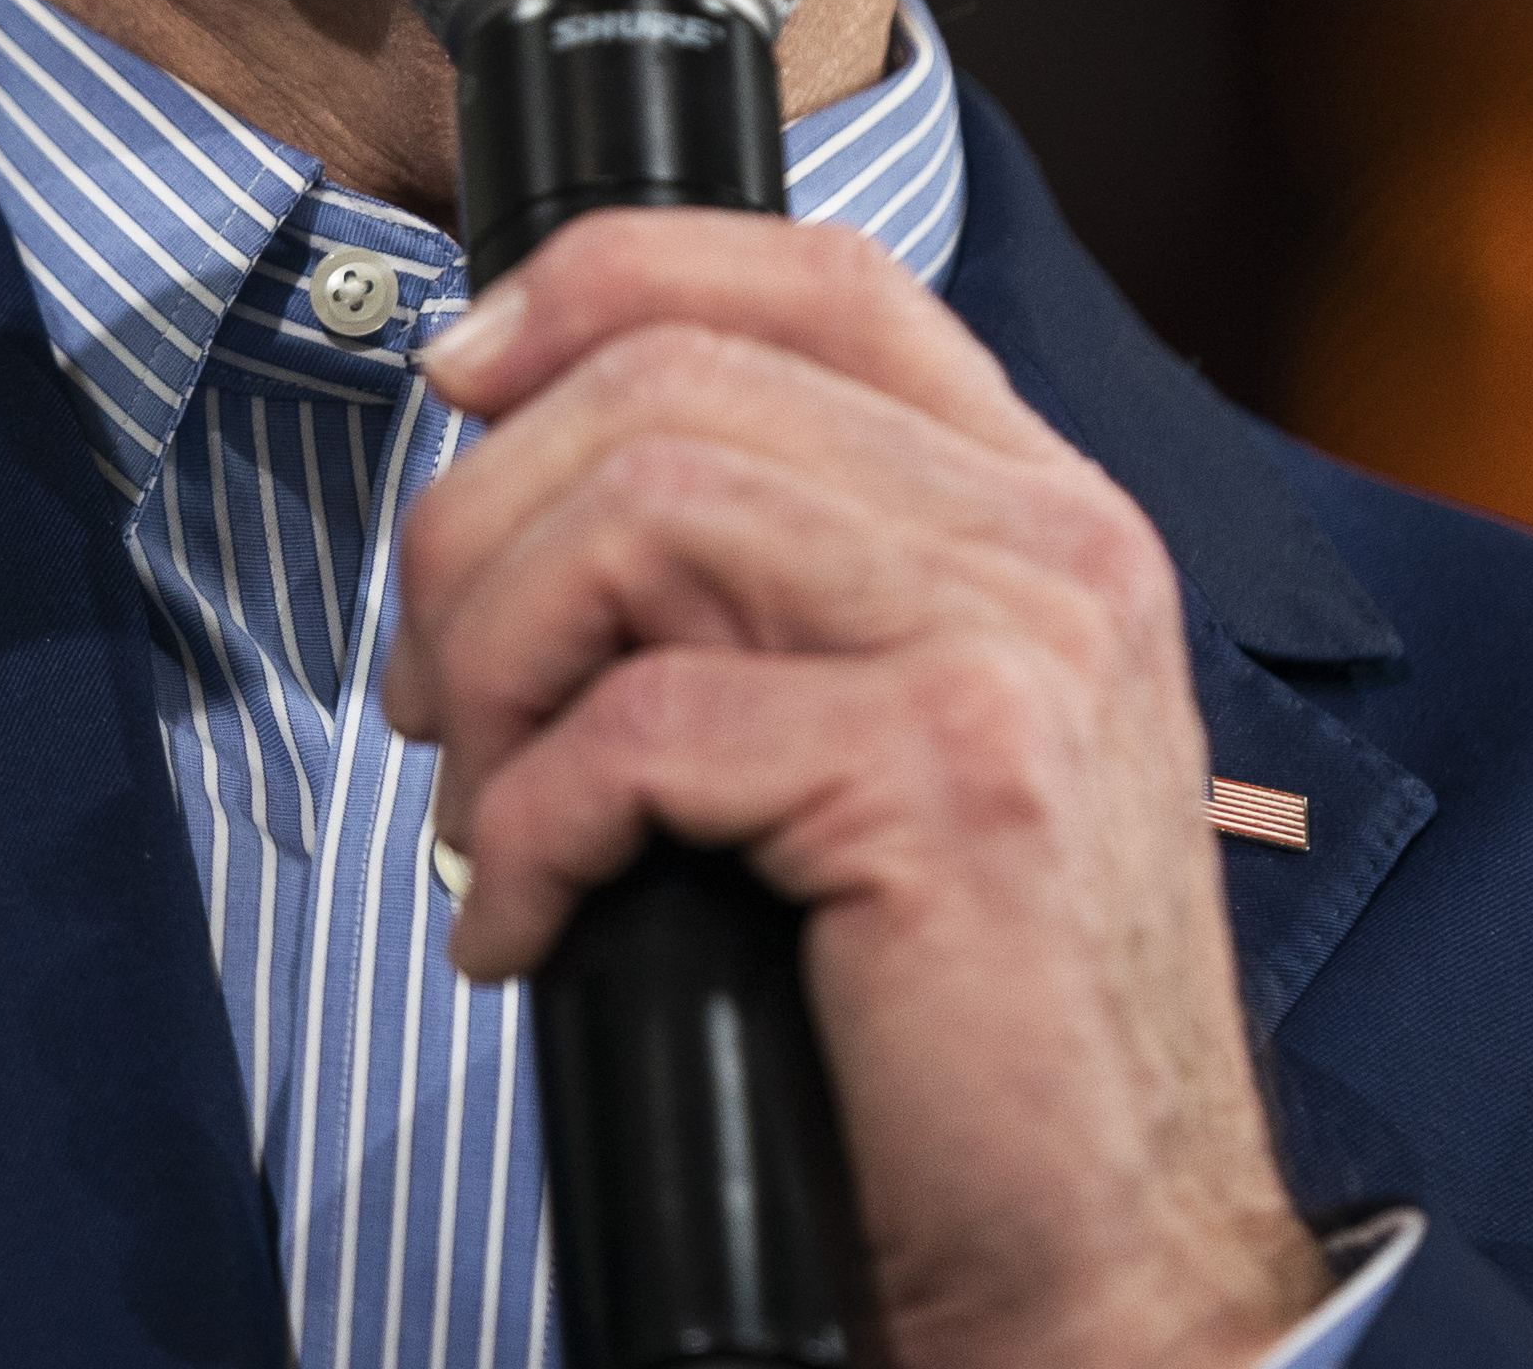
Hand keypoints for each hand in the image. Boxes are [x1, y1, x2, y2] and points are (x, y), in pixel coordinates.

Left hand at [391, 213, 1328, 1368]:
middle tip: (431, 696)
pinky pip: (635, 726)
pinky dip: (530, 831)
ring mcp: (1013, 644)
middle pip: (670, 380)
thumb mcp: (892, 739)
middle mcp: (1051, 542)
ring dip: (492, 668)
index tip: (461, 374)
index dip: (603, 280)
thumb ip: (776, 581)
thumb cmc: (958, 1025)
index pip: (813, 272)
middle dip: (478, 529)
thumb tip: (516, 472)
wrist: (1101, 1260)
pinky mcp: (944, 776)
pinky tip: (527, 929)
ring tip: (484, 812)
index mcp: (1041, 510)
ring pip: (638, 515)